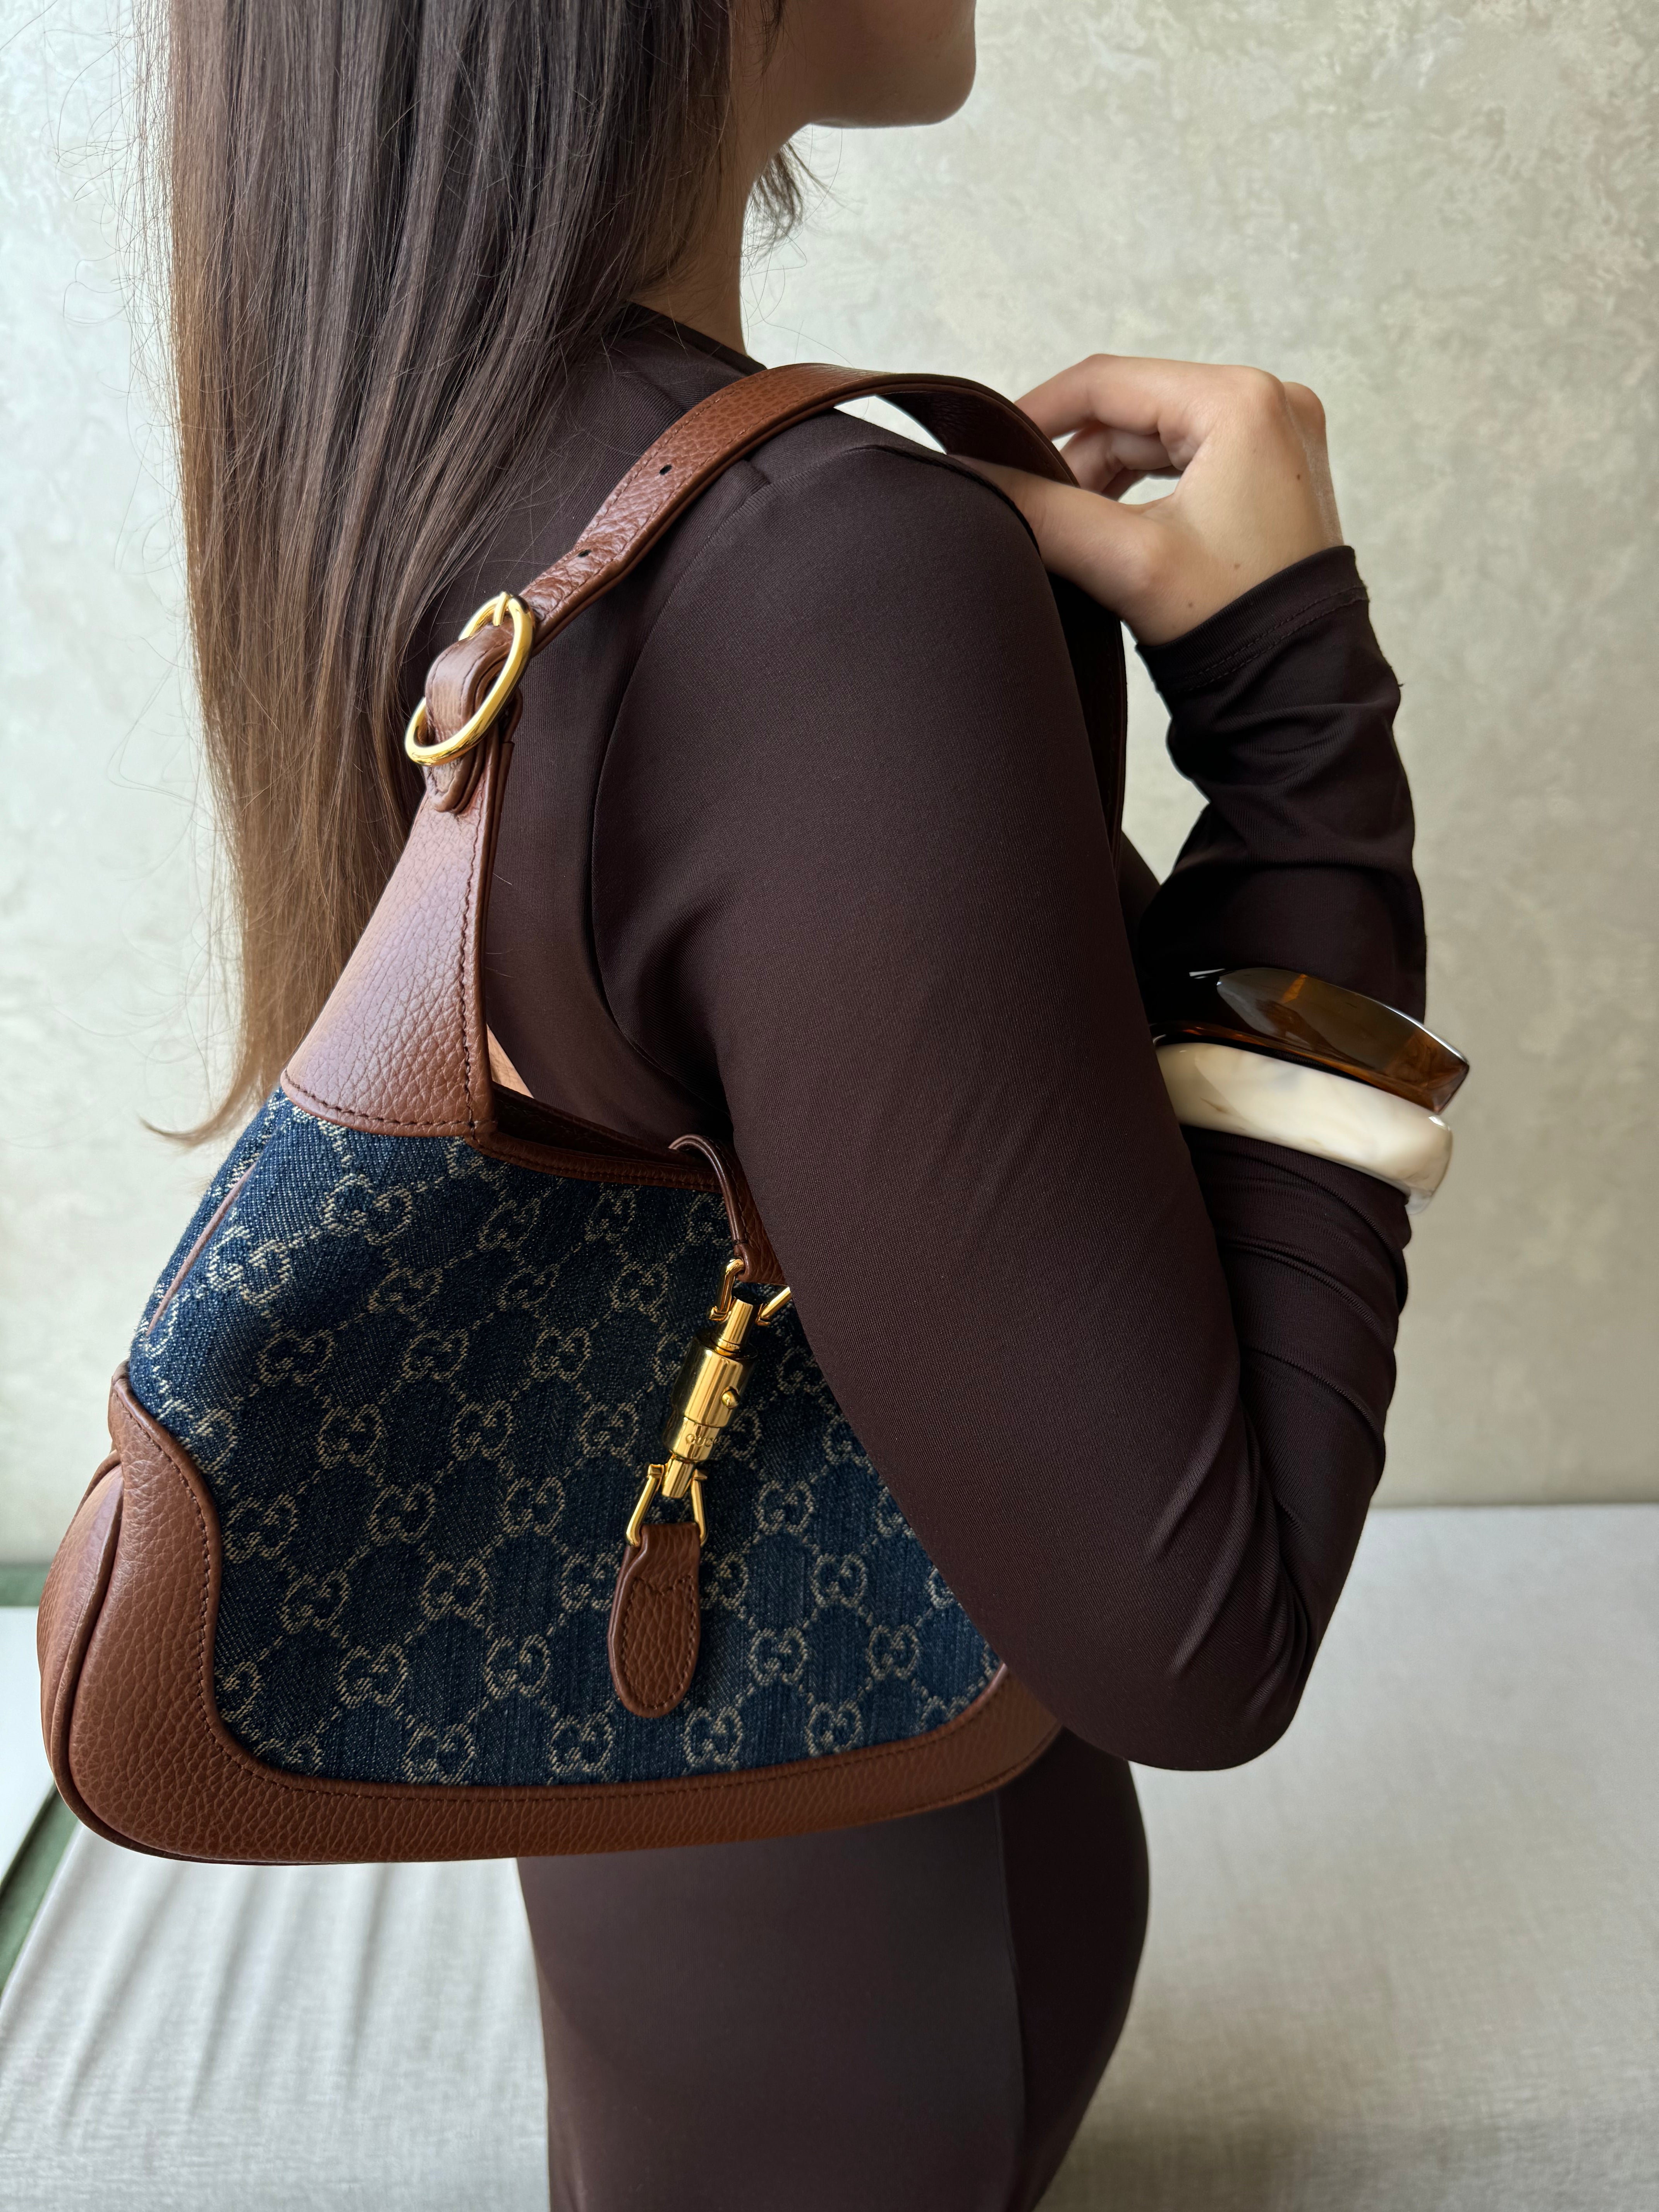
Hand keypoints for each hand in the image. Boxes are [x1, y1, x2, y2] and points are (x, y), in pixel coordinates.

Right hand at [965, 355, 1342, 644]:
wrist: (1298, 688)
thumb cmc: (1238, 623)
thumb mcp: (1127, 560)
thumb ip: (1042, 511)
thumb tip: (971, 479)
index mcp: (1242, 401)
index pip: (1109, 381)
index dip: (1036, 411)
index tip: (987, 448)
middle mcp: (1270, 402)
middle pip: (1132, 410)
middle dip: (1074, 459)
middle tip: (1030, 508)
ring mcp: (1277, 437)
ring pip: (1154, 437)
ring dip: (1104, 479)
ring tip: (1069, 529)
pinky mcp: (1272, 472)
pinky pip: (1185, 460)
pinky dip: (1141, 490)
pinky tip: (1111, 528)